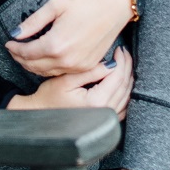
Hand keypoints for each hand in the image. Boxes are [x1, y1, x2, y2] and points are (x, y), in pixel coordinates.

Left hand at [5, 0, 133, 75]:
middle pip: (34, 66)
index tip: (8, 43)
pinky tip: (45, 59)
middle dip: (20, 59)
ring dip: (33, 65)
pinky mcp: (87, 66)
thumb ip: (33, 22)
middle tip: (14, 50)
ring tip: (26, 55)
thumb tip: (16, 33)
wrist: (114, 6)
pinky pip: (62, 72)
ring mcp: (78, 66)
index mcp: (56, 44)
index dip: (14, 49)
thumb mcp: (55, 6)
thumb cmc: (85, 2)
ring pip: (47, 72)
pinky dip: (49, 68)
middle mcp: (66, 60)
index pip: (26, 53)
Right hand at [7, 47, 132, 119]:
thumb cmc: (49, 97)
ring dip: (128, 78)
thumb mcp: (67, 80)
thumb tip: (111, 62)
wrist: (41, 114)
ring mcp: (106, 119)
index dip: (121, 61)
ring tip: (125, 64)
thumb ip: (90, 71)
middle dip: (127, 66)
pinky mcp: (105, 121)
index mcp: (96, 101)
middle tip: (124, 53)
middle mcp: (105, 112)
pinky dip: (126, 93)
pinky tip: (123, 83)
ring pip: (127, 96)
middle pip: (125, 85)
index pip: (117, 77)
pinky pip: (123, 106)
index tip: (119, 49)